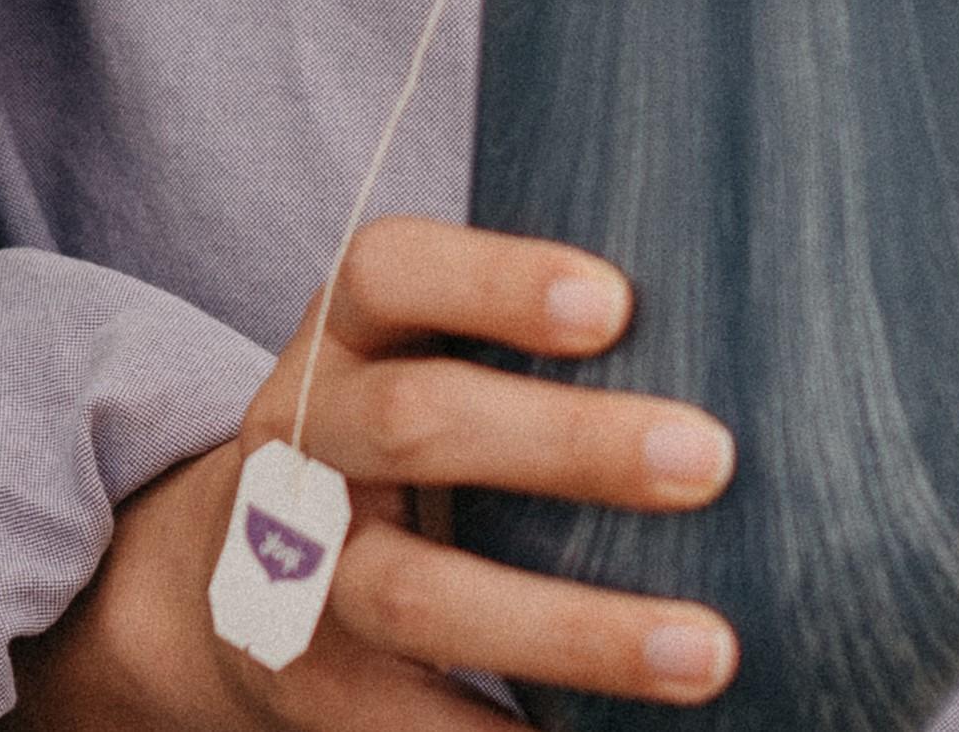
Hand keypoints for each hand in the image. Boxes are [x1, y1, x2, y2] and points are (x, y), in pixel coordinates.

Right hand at [12, 217, 736, 725]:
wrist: (227, 575)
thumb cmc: (391, 438)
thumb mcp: (409, 355)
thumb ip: (508, 335)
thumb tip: (731, 335)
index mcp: (339, 335)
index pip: (388, 272)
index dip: (494, 280)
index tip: (615, 304)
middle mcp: (302, 440)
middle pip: (416, 423)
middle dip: (567, 443)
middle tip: (709, 458)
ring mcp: (295, 573)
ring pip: (417, 596)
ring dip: (572, 627)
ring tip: (708, 652)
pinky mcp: (316, 691)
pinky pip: (418, 730)